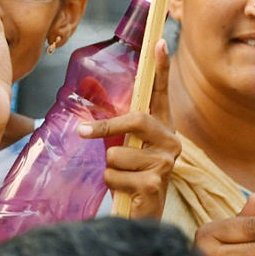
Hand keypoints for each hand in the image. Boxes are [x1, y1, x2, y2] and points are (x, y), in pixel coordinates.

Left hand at [81, 40, 178, 218]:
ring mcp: (166, 163)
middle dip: (106, 128)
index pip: (161, 93)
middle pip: (136, 120)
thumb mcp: (120, 144)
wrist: (145, 212)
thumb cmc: (131, 174)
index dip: (161, 68)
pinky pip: (113, 175)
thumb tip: (87, 84)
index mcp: (162, 128)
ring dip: (108, 166)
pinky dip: (110, 183)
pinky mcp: (155, 184)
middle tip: (84, 132)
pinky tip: (125, 190)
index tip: (159, 42)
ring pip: (116, 153)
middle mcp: (170, 142)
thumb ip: (110, 121)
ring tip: (121, 176)